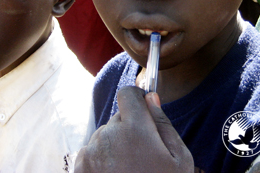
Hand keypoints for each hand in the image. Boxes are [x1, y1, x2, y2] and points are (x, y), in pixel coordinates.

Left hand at [75, 86, 193, 172]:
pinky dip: (102, 161)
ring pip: (104, 136)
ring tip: (130, 171)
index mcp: (134, 130)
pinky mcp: (79, 169)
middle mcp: (107, 136)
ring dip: (115, 146)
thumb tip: (151, 98)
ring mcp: (90, 153)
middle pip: (118, 118)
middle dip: (130, 129)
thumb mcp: (179, 160)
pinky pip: (92, 153)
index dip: (138, 99)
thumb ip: (164, 124)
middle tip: (144, 156)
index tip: (145, 111)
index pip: (128, 94)